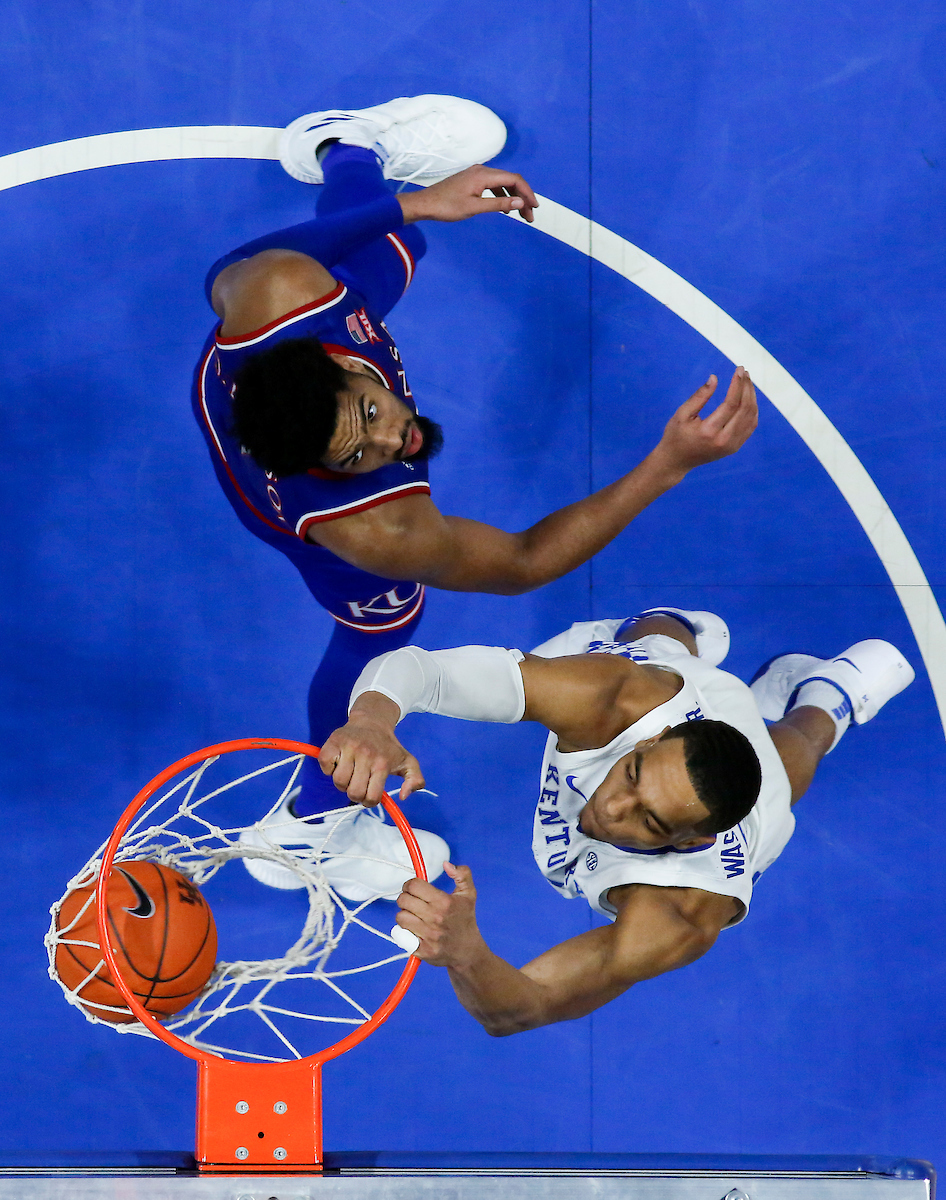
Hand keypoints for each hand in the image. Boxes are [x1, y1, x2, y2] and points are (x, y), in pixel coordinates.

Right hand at [319, 700, 424, 805]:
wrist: (372, 721)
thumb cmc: (388, 746)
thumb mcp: (408, 762)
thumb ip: (415, 780)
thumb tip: (403, 796)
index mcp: (382, 763)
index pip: (372, 797)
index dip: (369, 801)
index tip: (369, 794)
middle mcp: (366, 755)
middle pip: (353, 792)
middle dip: (355, 794)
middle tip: (358, 784)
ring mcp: (348, 747)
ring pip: (338, 781)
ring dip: (342, 783)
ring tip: (349, 774)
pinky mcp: (333, 742)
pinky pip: (325, 767)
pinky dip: (329, 769)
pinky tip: (339, 763)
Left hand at [396, 863, 482, 966]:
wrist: (467, 951)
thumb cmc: (466, 920)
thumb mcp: (469, 894)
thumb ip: (462, 874)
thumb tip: (446, 864)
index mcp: (444, 902)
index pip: (414, 885)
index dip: (410, 884)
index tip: (413, 888)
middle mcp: (435, 919)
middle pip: (403, 900)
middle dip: (406, 898)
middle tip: (412, 902)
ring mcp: (428, 936)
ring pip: (400, 917)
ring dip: (404, 915)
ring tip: (414, 916)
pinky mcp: (422, 950)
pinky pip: (402, 936)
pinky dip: (405, 932)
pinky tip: (415, 930)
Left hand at [397, 165, 537, 223]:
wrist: (425, 204)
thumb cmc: (447, 206)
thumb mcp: (475, 207)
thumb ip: (498, 203)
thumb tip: (520, 202)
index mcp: (483, 174)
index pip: (514, 179)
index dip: (527, 193)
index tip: (534, 208)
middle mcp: (482, 170)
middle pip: (511, 180)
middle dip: (523, 197)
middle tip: (530, 216)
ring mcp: (477, 174)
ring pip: (503, 183)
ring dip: (514, 197)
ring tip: (521, 214)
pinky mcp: (472, 181)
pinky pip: (494, 185)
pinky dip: (502, 196)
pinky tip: (505, 208)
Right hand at [653, 367, 757, 475]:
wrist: (676, 461)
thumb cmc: (675, 435)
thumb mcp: (682, 414)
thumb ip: (699, 396)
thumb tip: (715, 378)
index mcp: (709, 431)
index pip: (731, 404)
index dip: (737, 384)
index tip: (739, 369)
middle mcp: (724, 440)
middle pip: (745, 409)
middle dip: (747, 387)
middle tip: (744, 372)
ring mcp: (732, 445)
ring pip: (751, 417)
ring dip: (752, 397)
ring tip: (747, 382)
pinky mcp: (735, 447)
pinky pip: (750, 425)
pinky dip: (752, 409)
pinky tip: (747, 397)